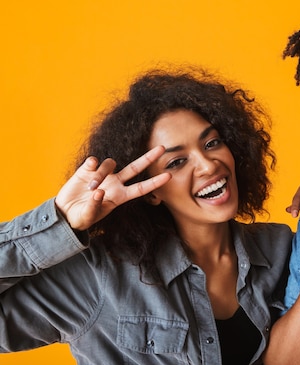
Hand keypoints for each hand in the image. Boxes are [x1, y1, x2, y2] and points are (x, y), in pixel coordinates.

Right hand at [55, 146, 170, 229]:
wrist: (65, 212)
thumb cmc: (82, 217)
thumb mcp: (88, 216)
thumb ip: (94, 206)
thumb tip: (99, 192)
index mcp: (120, 196)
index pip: (142, 188)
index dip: (155, 182)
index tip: (169, 176)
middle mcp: (115, 183)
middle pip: (135, 168)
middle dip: (149, 157)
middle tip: (162, 147)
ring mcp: (103, 175)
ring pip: (110, 164)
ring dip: (102, 173)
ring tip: (90, 188)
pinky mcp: (87, 170)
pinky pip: (94, 161)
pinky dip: (93, 164)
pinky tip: (89, 169)